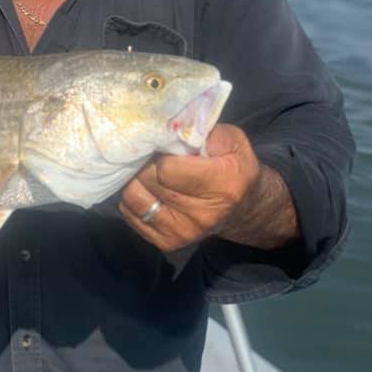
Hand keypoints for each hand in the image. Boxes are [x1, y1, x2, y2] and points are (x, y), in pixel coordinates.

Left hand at [119, 124, 271, 251]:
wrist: (241, 208)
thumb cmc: (232, 167)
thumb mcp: (232, 142)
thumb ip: (205, 131)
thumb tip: (174, 128)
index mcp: (222, 186)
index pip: (166, 168)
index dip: (160, 153)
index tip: (163, 147)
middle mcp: (202, 215)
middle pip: (147, 181)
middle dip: (146, 165)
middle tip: (154, 158)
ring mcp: (182, 233)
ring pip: (132, 198)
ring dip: (136, 181)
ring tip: (149, 174)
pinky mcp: (167, 243)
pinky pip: (130, 214)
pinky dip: (134, 199)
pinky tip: (149, 191)